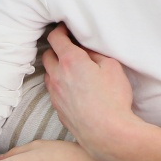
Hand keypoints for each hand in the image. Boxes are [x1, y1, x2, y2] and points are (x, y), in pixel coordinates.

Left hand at [43, 23, 137, 160]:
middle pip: (47, 54)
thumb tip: (86, 50)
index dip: (60, 29)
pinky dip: (59, 83)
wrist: (107, 133)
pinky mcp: (57, 109)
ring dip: (56, 66)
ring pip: (48, 73)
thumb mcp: (112, 66)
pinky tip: (73, 87)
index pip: (56, 38)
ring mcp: (55, 94)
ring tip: (71, 67)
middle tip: (69, 46)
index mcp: (70, 61)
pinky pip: (53, 90)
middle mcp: (57, 76)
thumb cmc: (113, 98)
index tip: (66, 27)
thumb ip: (96, 54)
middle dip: (56, 47)